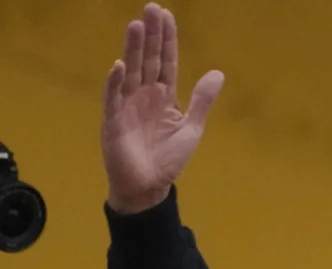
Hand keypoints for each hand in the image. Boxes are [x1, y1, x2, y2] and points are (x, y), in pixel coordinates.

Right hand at [101, 3, 224, 213]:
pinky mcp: (113, 122)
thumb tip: (217, 73)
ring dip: (133, 50)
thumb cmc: (167, 160)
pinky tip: (120, 66)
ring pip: (131, 72)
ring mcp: (127, 106)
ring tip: (136, 26)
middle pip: (148, 60)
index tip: (167, 15)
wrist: (148, 188)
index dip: (167, 39)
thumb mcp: (191, 128)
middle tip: (151, 8)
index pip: (166, 61)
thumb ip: (202, 101)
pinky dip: (115, 83)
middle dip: (151, 35)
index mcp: (163, 96)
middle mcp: (144, 95)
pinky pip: (113, 99)